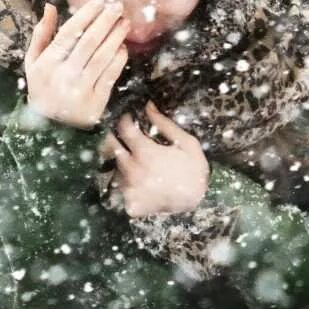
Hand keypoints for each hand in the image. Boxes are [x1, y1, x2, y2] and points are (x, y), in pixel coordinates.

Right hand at [24, 0, 127, 128]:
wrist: (50, 126)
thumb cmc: (42, 87)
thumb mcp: (33, 61)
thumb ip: (41, 33)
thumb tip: (50, 6)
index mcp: (46, 63)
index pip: (68, 33)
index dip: (86, 15)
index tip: (99, 2)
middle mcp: (63, 75)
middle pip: (88, 42)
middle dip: (105, 21)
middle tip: (118, 7)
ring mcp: (80, 89)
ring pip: (102, 57)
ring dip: (116, 37)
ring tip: (125, 23)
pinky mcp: (95, 102)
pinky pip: (110, 75)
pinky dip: (118, 59)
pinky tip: (123, 47)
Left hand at [108, 102, 209, 216]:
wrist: (198, 201)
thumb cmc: (194, 169)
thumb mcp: (186, 142)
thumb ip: (164, 123)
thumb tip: (148, 106)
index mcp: (145, 152)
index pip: (123, 129)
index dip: (124, 120)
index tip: (129, 118)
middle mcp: (132, 170)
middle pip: (110, 147)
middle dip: (116, 138)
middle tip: (127, 139)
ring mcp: (129, 188)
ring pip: (115, 168)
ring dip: (122, 162)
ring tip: (138, 163)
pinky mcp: (130, 203)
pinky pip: (120, 189)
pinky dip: (126, 185)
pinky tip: (139, 183)